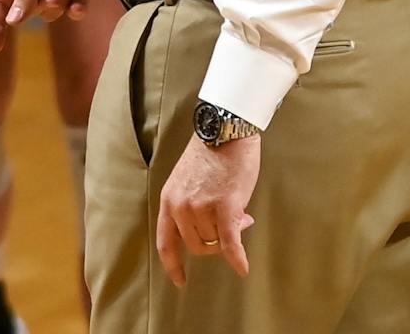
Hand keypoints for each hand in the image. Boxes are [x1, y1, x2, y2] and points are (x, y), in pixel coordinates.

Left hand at [156, 136, 259, 286]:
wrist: (227, 128)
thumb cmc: (212, 152)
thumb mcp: (191, 180)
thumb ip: (199, 208)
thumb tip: (227, 232)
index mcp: (169, 199)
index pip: (166, 242)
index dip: (172, 265)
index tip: (180, 280)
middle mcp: (181, 206)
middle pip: (197, 246)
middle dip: (215, 241)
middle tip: (233, 225)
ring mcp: (201, 207)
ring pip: (216, 241)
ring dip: (230, 234)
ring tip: (242, 213)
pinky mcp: (224, 206)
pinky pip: (230, 242)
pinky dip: (237, 257)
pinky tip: (243, 268)